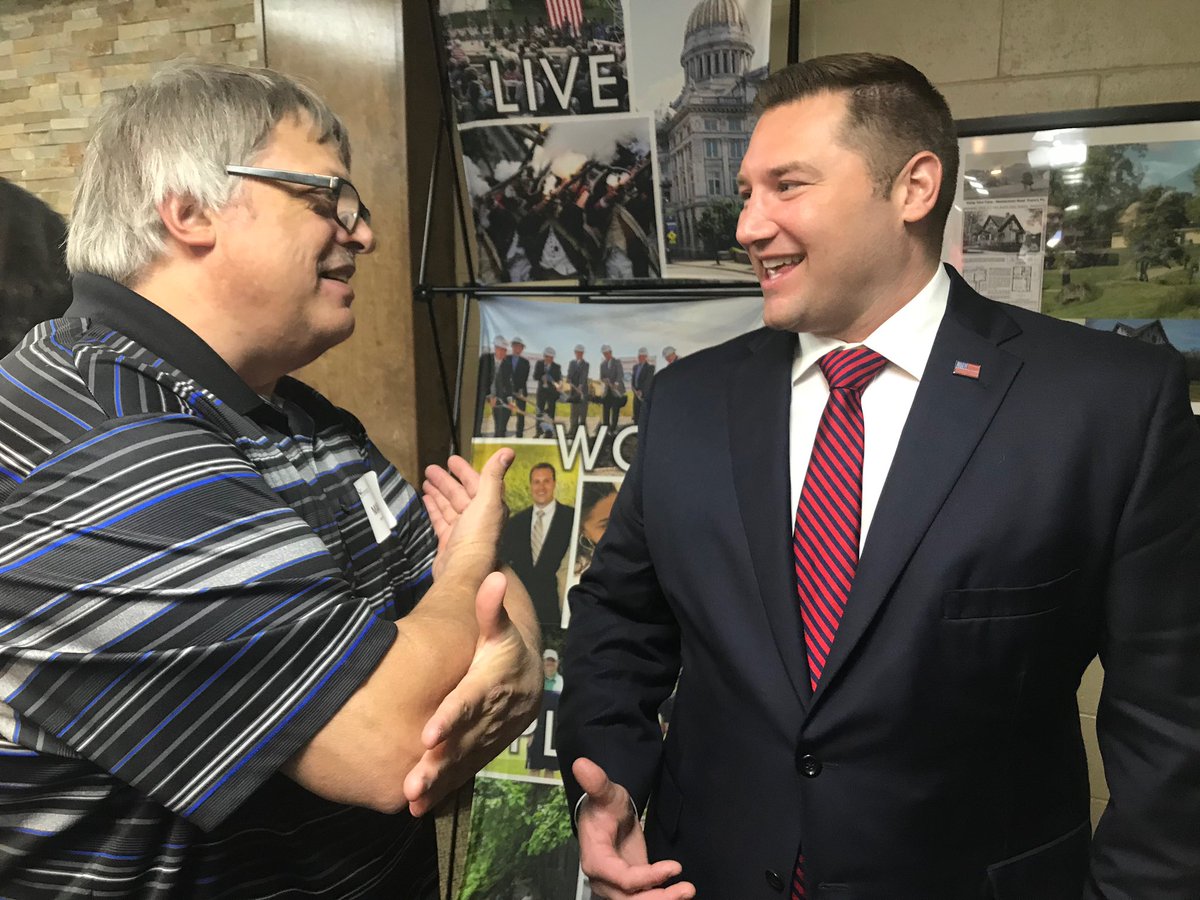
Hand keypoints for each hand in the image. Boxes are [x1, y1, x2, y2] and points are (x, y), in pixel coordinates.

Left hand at [403, 570, 540, 815]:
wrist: (528, 679)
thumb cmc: (504, 646)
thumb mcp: (500, 625)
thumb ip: (492, 607)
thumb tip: (495, 577)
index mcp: (494, 683)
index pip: (471, 701)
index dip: (452, 717)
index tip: (428, 734)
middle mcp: (493, 715)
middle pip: (464, 740)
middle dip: (439, 762)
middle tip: (412, 781)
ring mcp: (488, 737)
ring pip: (462, 761)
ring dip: (438, 781)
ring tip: (411, 797)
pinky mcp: (481, 751)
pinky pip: (463, 772)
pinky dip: (442, 790)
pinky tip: (418, 807)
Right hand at [423, 449, 511, 582]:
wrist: (463, 570)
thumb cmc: (478, 535)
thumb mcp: (488, 500)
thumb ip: (494, 475)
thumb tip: (509, 451)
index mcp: (489, 507)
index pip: (477, 483)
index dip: (465, 471)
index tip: (452, 460)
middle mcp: (477, 518)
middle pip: (460, 494)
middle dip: (447, 481)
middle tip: (431, 468)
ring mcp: (462, 530)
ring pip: (449, 506)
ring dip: (439, 492)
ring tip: (426, 480)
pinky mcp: (448, 541)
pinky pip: (440, 520)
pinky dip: (434, 508)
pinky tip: (425, 499)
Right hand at [573, 758, 695, 899]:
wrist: (607, 818)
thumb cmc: (604, 805)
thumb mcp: (605, 792)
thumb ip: (596, 782)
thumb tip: (582, 764)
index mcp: (596, 860)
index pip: (622, 878)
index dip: (647, 877)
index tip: (675, 867)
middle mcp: (604, 880)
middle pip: (631, 899)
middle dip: (658, 898)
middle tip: (686, 889)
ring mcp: (616, 887)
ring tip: (687, 891)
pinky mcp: (629, 888)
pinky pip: (644, 898)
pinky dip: (661, 897)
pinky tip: (680, 892)